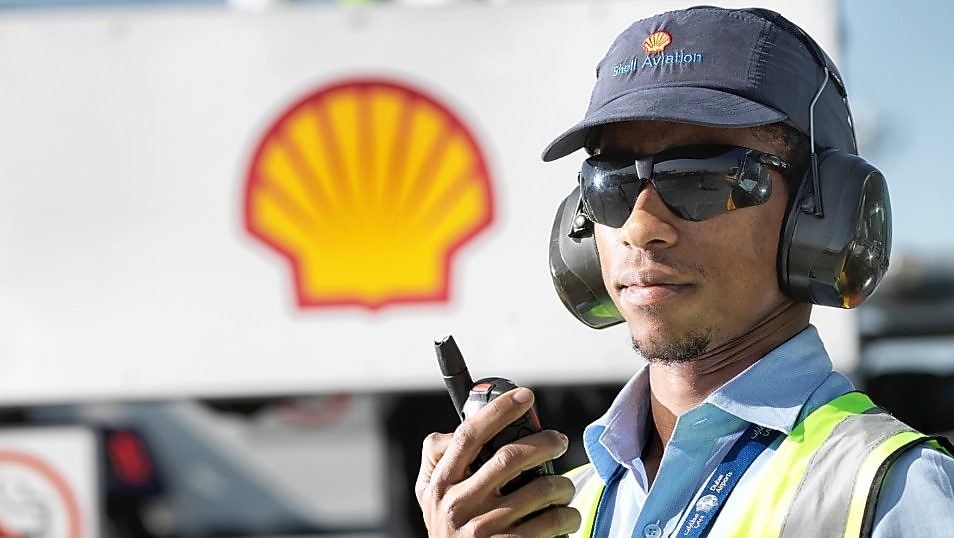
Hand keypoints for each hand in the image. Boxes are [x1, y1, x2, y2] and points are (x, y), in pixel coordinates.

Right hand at [415, 387, 580, 536]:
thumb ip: (437, 458)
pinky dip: (567, 515)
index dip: (499, 410)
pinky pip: (552, 523)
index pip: (469, 436)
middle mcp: (458, 506)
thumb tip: (460, 425)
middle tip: (559, 440)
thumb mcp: (429, 495)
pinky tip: (566, 515)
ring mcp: (483, 531)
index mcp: (440, 484)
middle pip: (510, 457)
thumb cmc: (449, 530)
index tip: (525, 395)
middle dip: (545, 442)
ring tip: (563, 486)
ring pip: (540, 490)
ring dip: (562, 484)